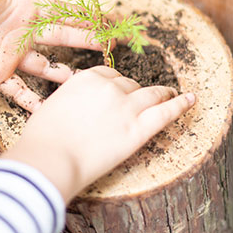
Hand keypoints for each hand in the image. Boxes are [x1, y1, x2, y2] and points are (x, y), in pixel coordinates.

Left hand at [0, 0, 101, 109]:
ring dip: (67, 74)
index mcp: (26, 8)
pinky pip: (17, 89)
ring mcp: (12, 54)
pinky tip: (47, 111)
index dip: (88, 14)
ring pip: (47, 66)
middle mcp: (24, 32)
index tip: (112, 18)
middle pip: (64, 38)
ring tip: (90, 83)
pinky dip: (31, 101)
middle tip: (115, 46)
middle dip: (90, 41)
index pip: (64, 11)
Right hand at [2, 66, 195, 202]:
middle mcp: (108, 87)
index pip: (108, 74)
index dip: (115, 84)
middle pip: (129, 84)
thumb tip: (75, 107)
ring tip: (171, 94)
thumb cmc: (41, 140)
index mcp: (86, 79)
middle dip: (133, 93)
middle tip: (137, 104)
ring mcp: (126, 107)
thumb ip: (70, 101)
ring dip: (163, 93)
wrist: (48, 159)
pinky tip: (191, 100)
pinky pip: (165, 112)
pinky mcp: (139, 129)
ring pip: (151, 94)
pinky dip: (181, 104)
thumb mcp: (51, 107)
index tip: (117, 92)